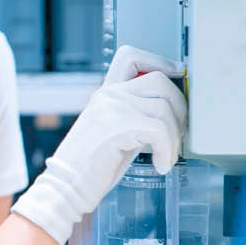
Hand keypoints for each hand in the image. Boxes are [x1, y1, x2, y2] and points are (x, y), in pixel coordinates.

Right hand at [12, 45, 186, 244]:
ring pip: (165, 108)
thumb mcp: (112, 133)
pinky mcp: (118, 126)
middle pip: (161, 81)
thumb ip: (133, 117)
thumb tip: (171, 115)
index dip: (159, 61)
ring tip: (166, 157)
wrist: (65, 186)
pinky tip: (160, 165)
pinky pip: (160, 131)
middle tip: (176, 135)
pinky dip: (167, 151)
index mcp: (105, 93)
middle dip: (179, 108)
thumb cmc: (90, 167)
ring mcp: (112, 108)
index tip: (177, 75)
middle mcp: (108, 94)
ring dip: (175, 137)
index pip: (131, 57)